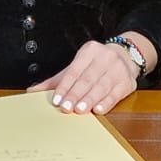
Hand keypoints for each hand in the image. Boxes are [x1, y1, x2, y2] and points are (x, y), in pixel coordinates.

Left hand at [28, 38, 146, 115]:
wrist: (125, 56)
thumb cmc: (96, 64)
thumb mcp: (77, 65)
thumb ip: (57, 80)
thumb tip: (33, 91)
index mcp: (89, 51)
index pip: (74, 70)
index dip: (65, 86)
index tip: (57, 99)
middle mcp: (105, 58)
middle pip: (87, 79)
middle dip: (76, 94)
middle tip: (66, 107)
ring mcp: (118, 70)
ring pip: (101, 86)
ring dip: (90, 99)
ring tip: (80, 110)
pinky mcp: (127, 82)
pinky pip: (115, 94)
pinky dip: (106, 103)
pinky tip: (98, 109)